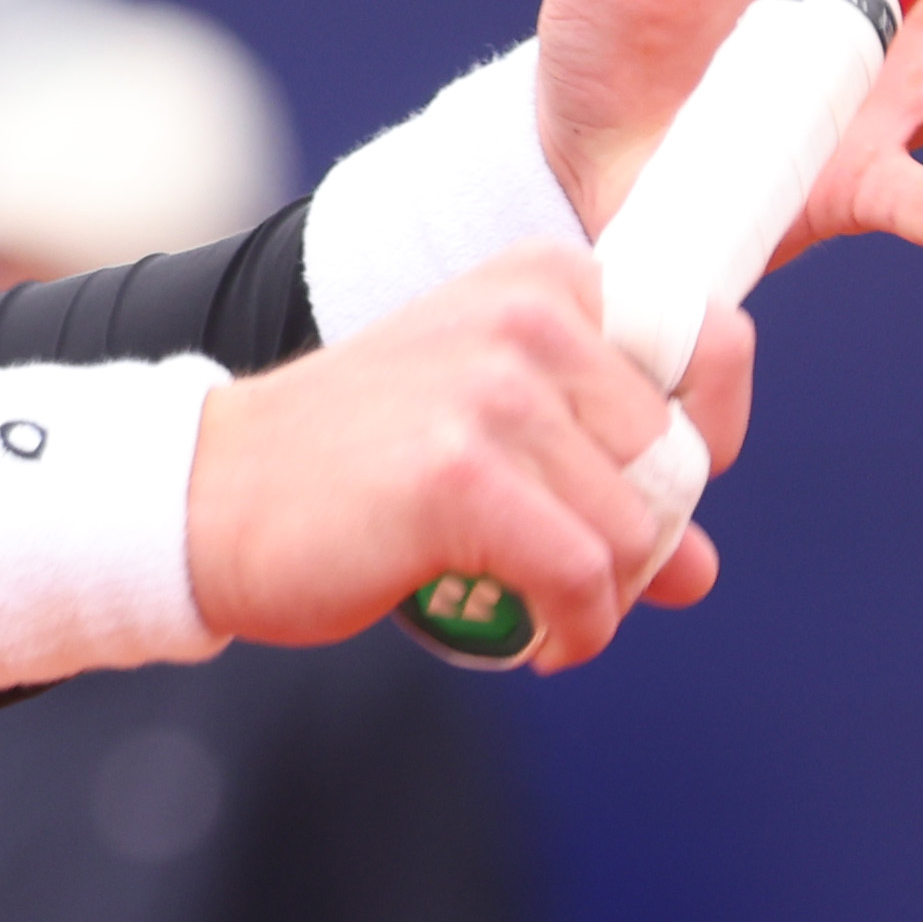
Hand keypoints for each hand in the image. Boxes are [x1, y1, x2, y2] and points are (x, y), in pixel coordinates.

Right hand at [186, 243, 755, 669]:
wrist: (208, 497)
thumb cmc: (352, 470)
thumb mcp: (482, 433)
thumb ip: (595, 478)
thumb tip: (701, 570)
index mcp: (543, 279)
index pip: (714, 343)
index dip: (708, 441)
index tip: (655, 498)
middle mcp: (528, 316)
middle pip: (676, 465)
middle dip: (640, 544)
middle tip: (567, 576)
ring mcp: (493, 390)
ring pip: (637, 534)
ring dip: (600, 600)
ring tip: (534, 608)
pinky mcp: (460, 474)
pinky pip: (585, 580)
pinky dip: (574, 632)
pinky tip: (532, 642)